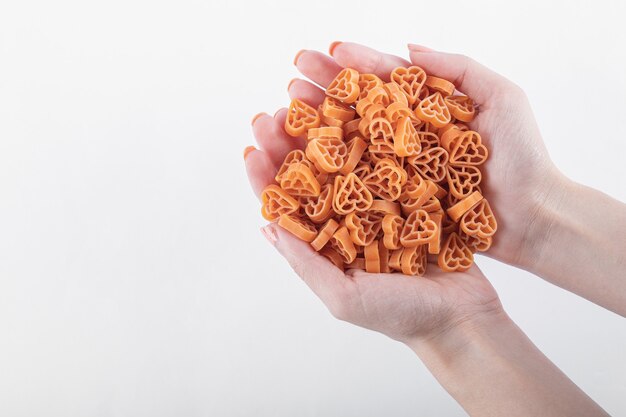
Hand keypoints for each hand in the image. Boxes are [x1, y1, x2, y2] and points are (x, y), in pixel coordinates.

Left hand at [244, 42, 502, 342]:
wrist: (462, 317)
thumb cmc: (399, 315)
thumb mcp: (343, 298)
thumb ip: (306, 263)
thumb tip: (266, 228)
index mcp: (326, 243)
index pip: (287, 206)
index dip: (266, 177)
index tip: (252, 147)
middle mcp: (348, 219)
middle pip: (311, 175)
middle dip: (289, 144)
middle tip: (273, 114)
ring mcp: (380, 203)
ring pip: (346, 159)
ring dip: (325, 130)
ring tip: (307, 101)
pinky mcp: (412, 194)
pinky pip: (389, 158)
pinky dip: (374, 134)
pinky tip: (361, 109)